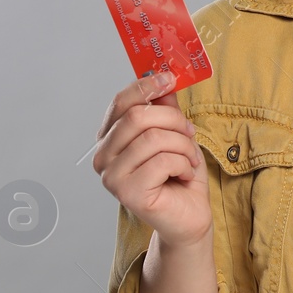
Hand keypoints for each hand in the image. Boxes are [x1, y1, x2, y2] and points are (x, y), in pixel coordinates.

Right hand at [91, 71, 213, 247]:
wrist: (188, 216)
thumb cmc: (180, 175)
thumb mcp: (175, 133)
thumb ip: (165, 107)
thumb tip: (163, 76)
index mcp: (110, 138)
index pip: (121, 102)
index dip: (146, 86)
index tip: (170, 79)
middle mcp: (103, 156)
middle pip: (139, 116)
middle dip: (174, 121)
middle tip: (189, 133)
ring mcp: (111, 176)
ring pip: (154, 138)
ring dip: (183, 146)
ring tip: (188, 160)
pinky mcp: (127, 193)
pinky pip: (163, 161)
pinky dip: (184, 164)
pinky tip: (183, 175)